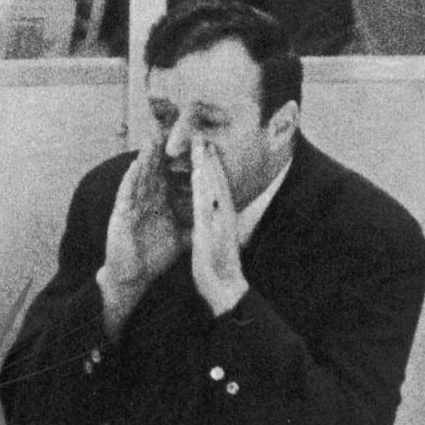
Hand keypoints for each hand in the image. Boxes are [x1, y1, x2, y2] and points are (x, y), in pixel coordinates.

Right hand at [97, 138, 183, 332]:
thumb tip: (219, 219)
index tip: (193, 140)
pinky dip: (130, 179)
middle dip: (162, 148)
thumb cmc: (155, 255)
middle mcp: (147, 198)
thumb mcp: (183, 236)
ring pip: (140, 175)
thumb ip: (197, 224)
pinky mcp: (121, 215)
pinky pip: (126, 193)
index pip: (172, 173)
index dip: (182, 157)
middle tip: (170, 125)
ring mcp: (132, 204)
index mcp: (162, 200)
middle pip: (155, 168)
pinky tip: (135, 165)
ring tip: (152, 137)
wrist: (135, 277)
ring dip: (146, 157)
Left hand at [188, 136, 248, 316]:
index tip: (205, 150)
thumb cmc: (219, 267)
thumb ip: (212, 225)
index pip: (217, 187)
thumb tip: (210, 217)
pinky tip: (198, 171)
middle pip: (217, 181)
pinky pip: (206, 202)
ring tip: (202, 143)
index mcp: (223, 216)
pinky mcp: (212, 228)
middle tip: (203, 136)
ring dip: (208, 164)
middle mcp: (225, 214)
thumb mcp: (214, 240)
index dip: (211, 168)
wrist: (225, 288)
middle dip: (210, 158)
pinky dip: (203, 185)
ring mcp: (220, 220)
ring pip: (214, 186)